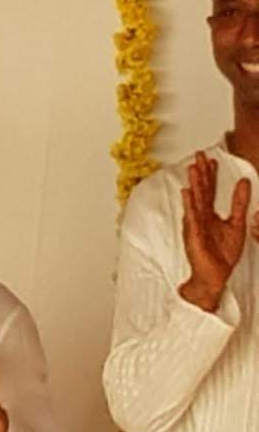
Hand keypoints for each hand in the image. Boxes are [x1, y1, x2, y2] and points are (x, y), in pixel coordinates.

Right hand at [179, 152, 250, 311]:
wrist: (215, 276)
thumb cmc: (222, 254)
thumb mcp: (237, 223)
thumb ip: (239, 203)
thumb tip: (244, 182)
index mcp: (209, 215)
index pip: (210, 190)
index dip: (211, 174)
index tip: (212, 158)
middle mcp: (200, 217)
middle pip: (201, 190)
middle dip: (200, 173)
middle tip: (199, 155)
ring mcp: (195, 225)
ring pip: (195, 200)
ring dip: (194, 184)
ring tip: (193, 168)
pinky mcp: (194, 235)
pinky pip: (192, 217)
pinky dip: (189, 204)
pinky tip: (187, 192)